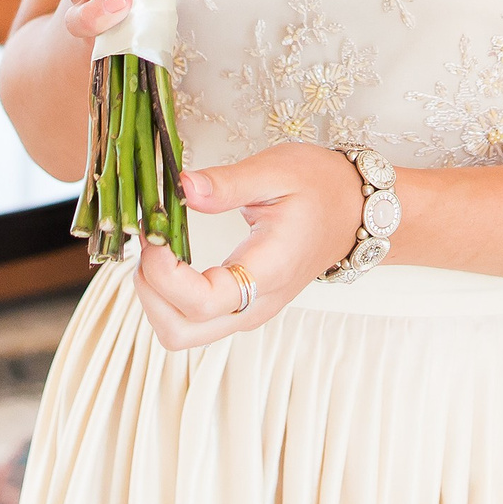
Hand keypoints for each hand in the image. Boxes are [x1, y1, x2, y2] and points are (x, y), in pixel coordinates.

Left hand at [125, 142, 364, 350]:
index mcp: (267, 272)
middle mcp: (254, 306)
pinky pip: (191, 320)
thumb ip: (227, 183)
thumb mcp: (277, 171)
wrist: (354, 211)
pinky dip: (167, 296)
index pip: (200, 301)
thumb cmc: (320, 187)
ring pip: (180, 332)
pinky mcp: (240, 308)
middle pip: (179, 332)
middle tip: (150, 243)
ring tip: (158, 248)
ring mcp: (247, 313)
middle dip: (149, 292)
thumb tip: (181, 188)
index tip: (153, 233)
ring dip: (154, 297)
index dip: (163, 273)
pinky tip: (171, 257)